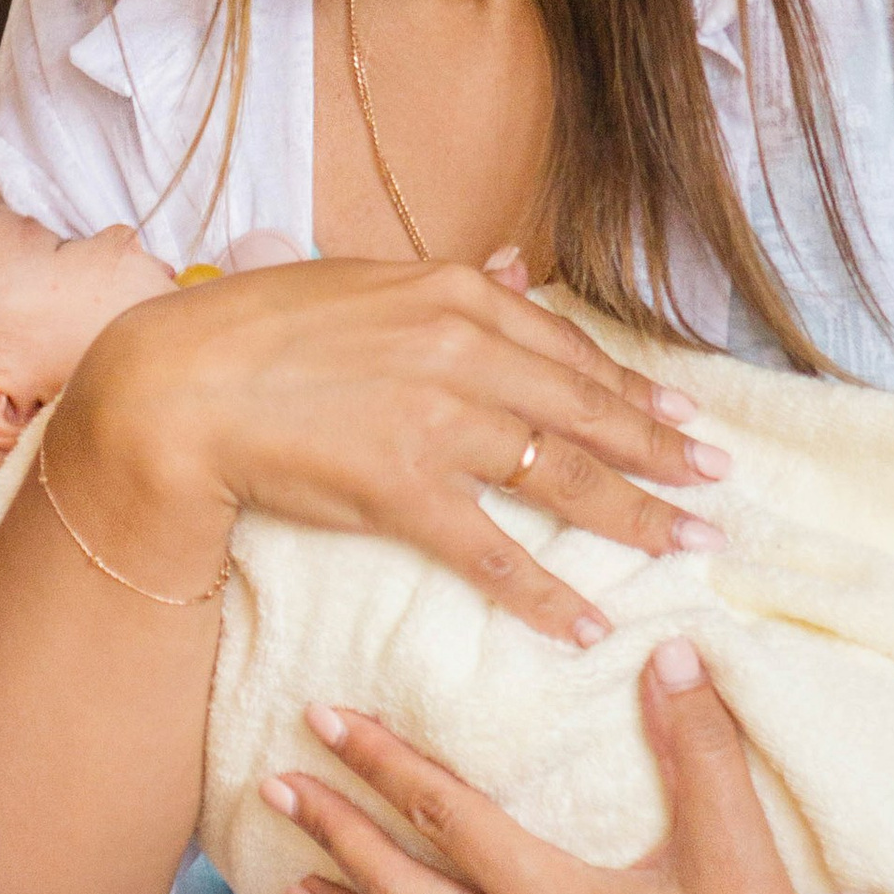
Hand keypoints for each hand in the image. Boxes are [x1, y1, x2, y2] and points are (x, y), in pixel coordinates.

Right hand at [56, 247, 728, 650]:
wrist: (176, 383)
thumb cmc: (251, 329)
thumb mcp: (361, 281)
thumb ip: (446, 288)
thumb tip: (515, 271)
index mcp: (453, 296)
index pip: (567, 350)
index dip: (631, 390)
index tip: (680, 417)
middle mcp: (462, 352)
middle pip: (588, 412)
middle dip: (663, 452)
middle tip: (718, 483)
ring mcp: (437, 423)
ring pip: (562, 477)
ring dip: (635, 516)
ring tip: (687, 545)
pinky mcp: (403, 491)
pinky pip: (495, 553)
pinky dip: (548, 593)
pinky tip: (588, 622)